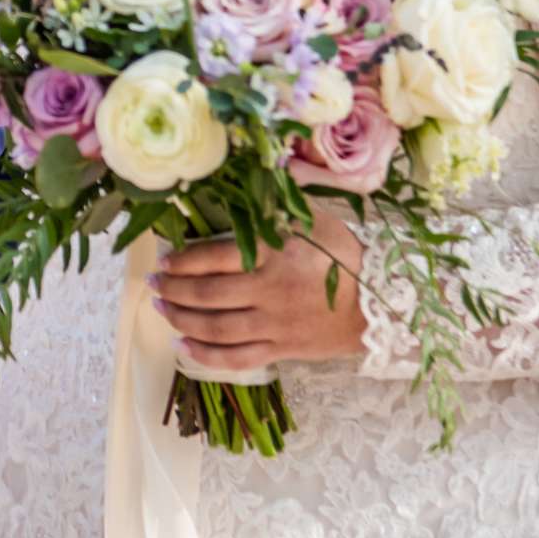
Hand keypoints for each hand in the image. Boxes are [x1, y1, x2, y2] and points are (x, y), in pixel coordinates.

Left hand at [150, 212, 366, 371]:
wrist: (385, 302)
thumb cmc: (345, 254)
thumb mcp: (312, 218)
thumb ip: (274, 205)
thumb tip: (244, 179)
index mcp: (273, 254)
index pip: (212, 257)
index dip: (182, 260)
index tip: (164, 258)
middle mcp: (269, 291)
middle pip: (207, 294)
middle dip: (172, 289)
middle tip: (153, 283)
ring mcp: (275, 324)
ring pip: (216, 327)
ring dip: (181, 319)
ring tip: (161, 308)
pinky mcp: (282, 349)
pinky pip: (236, 357)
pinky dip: (205, 356)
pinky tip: (182, 348)